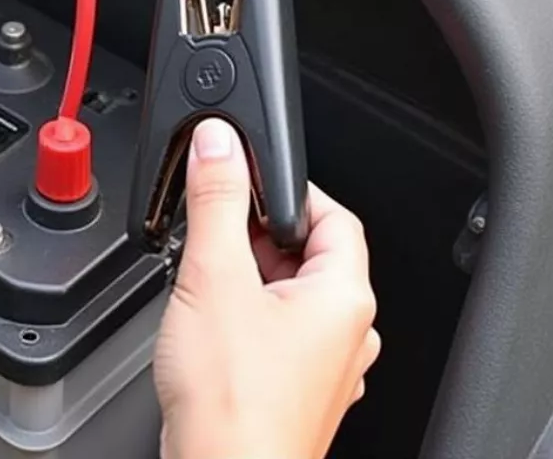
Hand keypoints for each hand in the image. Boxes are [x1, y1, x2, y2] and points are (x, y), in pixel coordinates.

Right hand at [153, 118, 379, 458]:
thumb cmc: (233, 407)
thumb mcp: (215, 276)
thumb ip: (218, 199)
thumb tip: (222, 145)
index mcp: (344, 298)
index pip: (333, 213)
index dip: (287, 189)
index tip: (245, 180)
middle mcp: (347, 334)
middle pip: (308, 253)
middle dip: (256, 235)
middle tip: (214, 235)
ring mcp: (324, 370)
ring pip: (289, 295)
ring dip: (248, 278)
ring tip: (206, 284)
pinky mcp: (295, 394)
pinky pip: (277, 334)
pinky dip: (245, 318)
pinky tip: (209, 328)